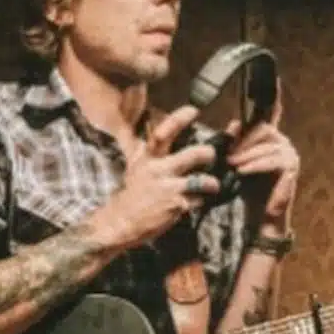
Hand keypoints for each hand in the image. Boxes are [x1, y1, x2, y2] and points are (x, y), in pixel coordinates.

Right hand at [94, 105, 220, 249]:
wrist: (120, 222)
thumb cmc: (132, 194)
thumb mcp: (136, 167)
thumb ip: (151, 152)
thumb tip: (162, 135)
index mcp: (147, 157)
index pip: (163, 133)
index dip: (179, 119)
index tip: (193, 111)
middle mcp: (157, 169)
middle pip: (192, 154)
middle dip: (207, 153)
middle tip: (211, 154)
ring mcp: (167, 188)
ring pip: (201, 179)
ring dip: (211, 183)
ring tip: (213, 185)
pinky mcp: (176, 205)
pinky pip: (198, 200)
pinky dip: (201, 201)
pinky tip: (198, 201)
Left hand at [224, 83, 299, 229]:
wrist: (260, 218)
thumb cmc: (248, 191)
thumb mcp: (237, 164)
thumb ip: (236, 144)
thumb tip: (233, 125)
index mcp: (269, 138)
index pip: (272, 111)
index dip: (273, 93)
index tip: (273, 74)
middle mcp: (282, 142)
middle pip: (262, 129)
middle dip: (243, 142)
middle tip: (228, 156)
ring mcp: (290, 154)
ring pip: (265, 146)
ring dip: (246, 156)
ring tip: (232, 166)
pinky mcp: (291, 168)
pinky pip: (272, 160)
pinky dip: (255, 165)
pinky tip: (243, 172)